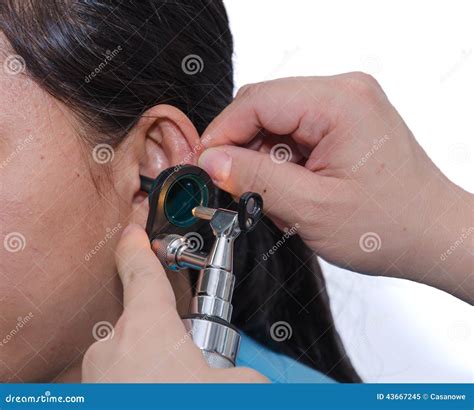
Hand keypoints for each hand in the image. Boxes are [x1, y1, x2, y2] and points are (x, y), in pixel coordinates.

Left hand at [82, 224, 267, 381]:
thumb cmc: (185, 400)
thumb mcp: (237, 383)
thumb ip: (241, 369)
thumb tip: (242, 375)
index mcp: (146, 327)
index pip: (141, 270)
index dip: (137, 244)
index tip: (132, 228)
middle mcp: (113, 346)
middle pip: (145, 320)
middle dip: (169, 335)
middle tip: (192, 365)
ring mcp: (96, 376)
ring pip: (134, 354)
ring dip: (157, 366)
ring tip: (180, 383)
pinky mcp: (93, 395)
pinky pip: (122, 378)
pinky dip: (142, 383)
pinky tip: (162, 390)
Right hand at [198, 74, 471, 302]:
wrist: (432, 236)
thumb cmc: (390, 226)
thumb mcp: (312, 208)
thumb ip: (255, 179)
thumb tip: (211, 160)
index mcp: (340, 102)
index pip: (256, 101)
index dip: (221, 133)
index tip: (204, 165)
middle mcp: (345, 93)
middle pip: (264, 108)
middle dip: (243, 149)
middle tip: (239, 188)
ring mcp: (345, 106)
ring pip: (275, 123)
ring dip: (264, 161)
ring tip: (280, 198)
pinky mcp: (343, 123)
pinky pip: (294, 134)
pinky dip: (282, 163)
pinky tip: (294, 190)